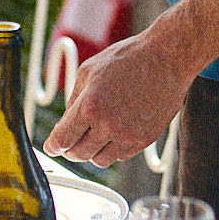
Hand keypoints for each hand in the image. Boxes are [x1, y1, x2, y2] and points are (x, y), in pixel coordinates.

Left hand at [44, 25, 194, 167]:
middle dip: (70, 150)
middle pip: (79, 155)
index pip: (62, 140)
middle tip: (69, 143)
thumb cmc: (128, 59)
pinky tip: (114, 133)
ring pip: (100, 160)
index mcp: (89, 106)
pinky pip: (121, 156)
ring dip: (92, 151)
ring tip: (94, 136)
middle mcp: (108, 125)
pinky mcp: (145, 139)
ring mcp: (128, 135)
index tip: (52, 147)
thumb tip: (63, 125)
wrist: (166, 59)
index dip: (53, 146)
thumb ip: (73, 101)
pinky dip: (113, 149)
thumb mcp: (88, 71)